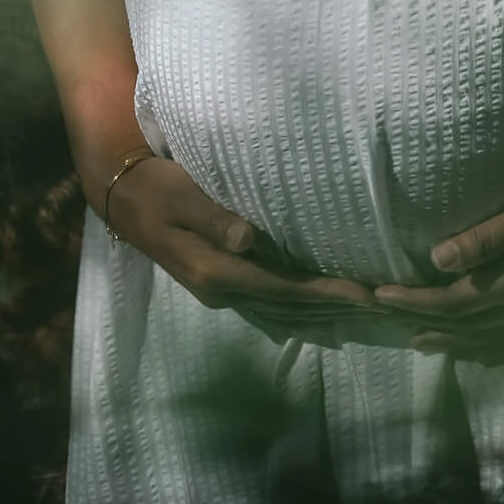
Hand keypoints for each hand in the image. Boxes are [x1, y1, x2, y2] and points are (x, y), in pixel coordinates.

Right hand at [95, 153, 378, 334]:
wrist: (123, 198)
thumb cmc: (157, 188)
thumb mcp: (183, 196)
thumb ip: (215, 217)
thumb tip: (248, 240)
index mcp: (215, 272)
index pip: (283, 289)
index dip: (325, 294)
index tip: (364, 294)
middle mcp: (220, 291)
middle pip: (288, 308)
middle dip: (334, 309)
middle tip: (380, 307)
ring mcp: (219, 292)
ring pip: (280, 312)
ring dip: (321, 314)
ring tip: (361, 313)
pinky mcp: (220, 284)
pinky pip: (269, 306)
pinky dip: (299, 311)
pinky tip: (320, 314)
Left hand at [372, 166, 503, 360]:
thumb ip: (487, 239)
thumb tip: (436, 261)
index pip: (452, 302)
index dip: (414, 301)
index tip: (379, 295)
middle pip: (465, 326)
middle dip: (423, 323)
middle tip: (387, 321)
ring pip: (489, 341)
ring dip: (452, 343)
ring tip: (423, 344)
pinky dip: (492, 352)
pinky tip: (485, 354)